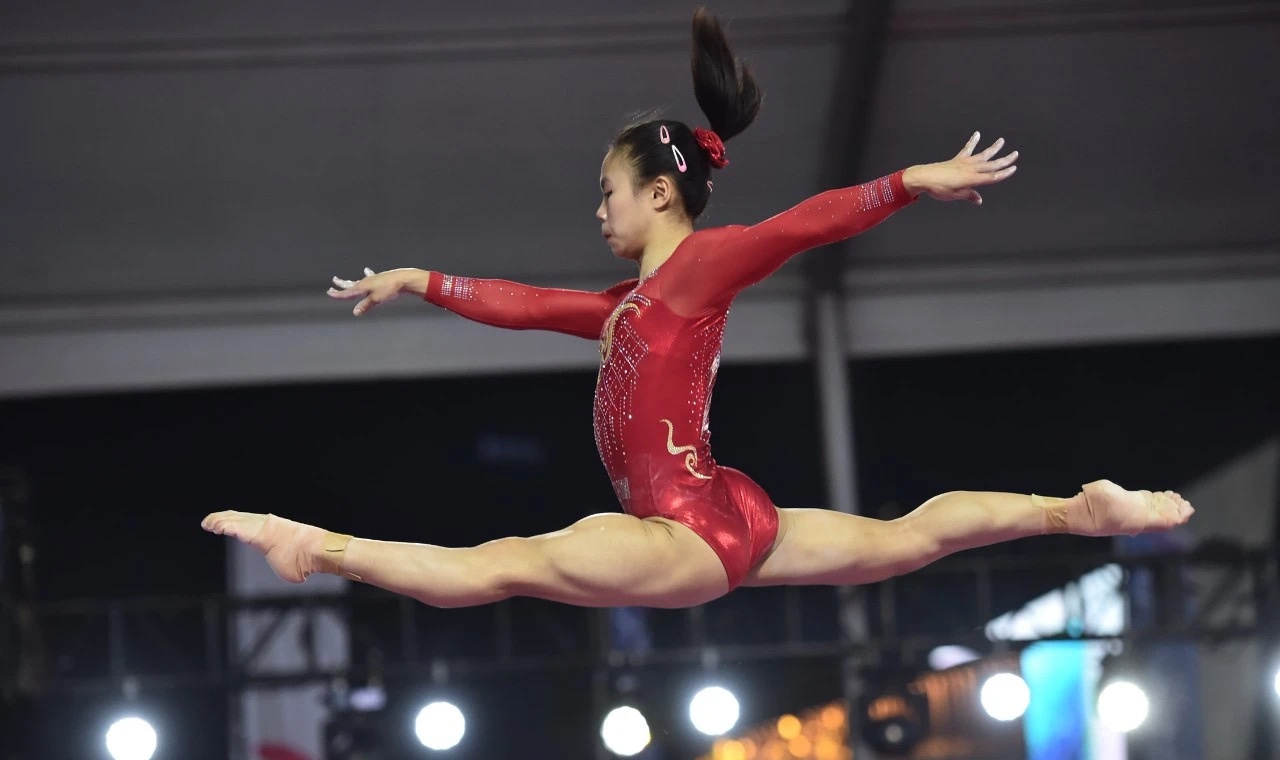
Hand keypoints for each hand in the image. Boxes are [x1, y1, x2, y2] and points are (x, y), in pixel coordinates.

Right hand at [326, 267, 427, 315]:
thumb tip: (355, 312)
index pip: (347, 292)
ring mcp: (372, 279)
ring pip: (358, 281)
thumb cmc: (389, 289)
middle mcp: (365, 282)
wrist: (402, 279)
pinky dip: (367, 275)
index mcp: (362, 287)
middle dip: (341, 285)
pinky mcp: (379, 278)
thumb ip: (365, 305)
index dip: (338, 294)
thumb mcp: (376, 300)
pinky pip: (370, 277)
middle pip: (350, 284)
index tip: (329, 293)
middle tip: (333, 282)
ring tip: (344, 280)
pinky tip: (366, 270)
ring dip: (350, 282)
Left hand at [903, 132, 1018, 204]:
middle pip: (991, 164)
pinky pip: (967, 149)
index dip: (1004, 173)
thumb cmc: (939, 188)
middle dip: (1004, 160)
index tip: (1014, 168)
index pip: (992, 176)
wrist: (924, 177)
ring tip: (1001, 140)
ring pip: (982, 154)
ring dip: (993, 148)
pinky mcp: (957, 159)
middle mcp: (970, 168)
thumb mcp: (955, 195)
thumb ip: (969, 195)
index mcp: (972, 179)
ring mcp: (964, 162)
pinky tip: (977, 134)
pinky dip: (972, 142)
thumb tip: (979, 200)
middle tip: (1015, 154)